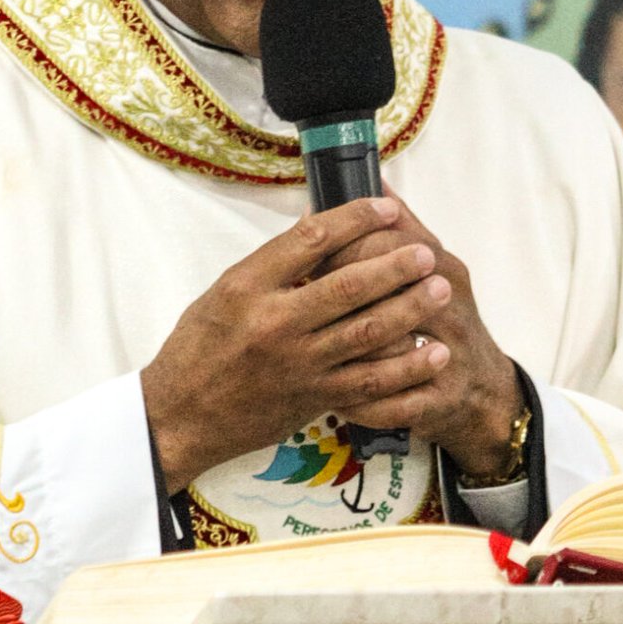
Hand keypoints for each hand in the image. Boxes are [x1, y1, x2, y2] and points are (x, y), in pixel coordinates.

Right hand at [141, 195, 517, 491]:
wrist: (181, 416)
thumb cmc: (198, 348)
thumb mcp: (223, 293)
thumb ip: (271, 265)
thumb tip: (318, 227)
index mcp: (247, 286)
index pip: (310, 239)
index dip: (355, 219)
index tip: (385, 207)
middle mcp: (274, 323)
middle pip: (348, 286)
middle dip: (395, 265)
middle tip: (426, 251)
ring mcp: (298, 364)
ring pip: (367, 332)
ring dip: (410, 309)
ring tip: (441, 289)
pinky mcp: (314, 398)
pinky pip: (371, 383)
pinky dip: (407, 368)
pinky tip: (434, 353)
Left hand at [320, 191, 522, 476]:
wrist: (484, 391)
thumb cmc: (445, 318)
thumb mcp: (435, 265)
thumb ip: (402, 225)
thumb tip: (372, 179)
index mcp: (444, 267)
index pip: (390, 241)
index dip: (342, 243)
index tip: (308, 251)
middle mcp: (451, 308)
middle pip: (386, 289)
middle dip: (336, 292)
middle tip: (298, 296)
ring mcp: (449, 357)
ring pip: (387, 349)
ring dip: (342, 349)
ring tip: (305, 347)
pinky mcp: (441, 401)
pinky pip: (393, 402)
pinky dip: (358, 400)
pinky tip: (329, 396)